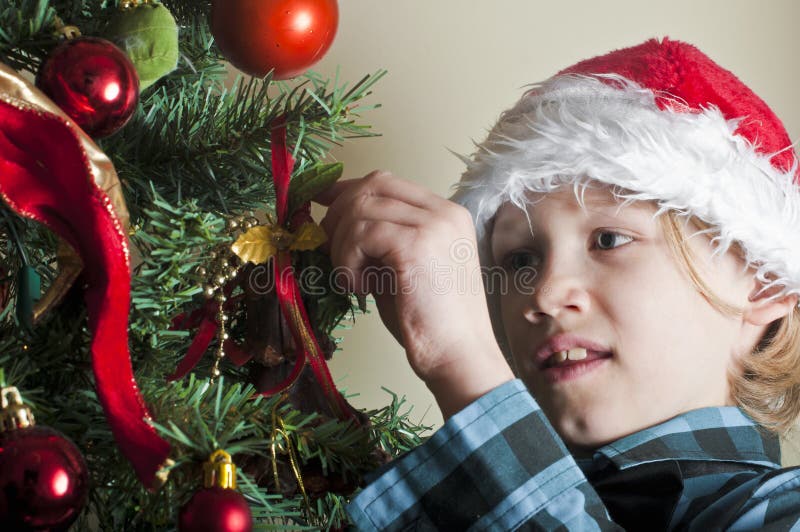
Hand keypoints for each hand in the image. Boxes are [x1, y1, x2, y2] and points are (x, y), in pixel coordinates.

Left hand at [314, 171, 513, 416]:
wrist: (458, 356)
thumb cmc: (429, 322)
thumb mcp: (401, 267)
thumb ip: (379, 240)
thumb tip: (333, 221)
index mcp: (446, 214)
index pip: (387, 182)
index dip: (348, 190)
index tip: (322, 204)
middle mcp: (444, 212)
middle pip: (373, 185)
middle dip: (339, 214)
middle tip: (329, 249)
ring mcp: (434, 225)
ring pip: (361, 210)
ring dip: (343, 246)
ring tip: (355, 281)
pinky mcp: (417, 245)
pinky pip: (361, 234)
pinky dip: (348, 261)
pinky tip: (361, 288)